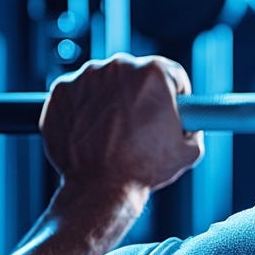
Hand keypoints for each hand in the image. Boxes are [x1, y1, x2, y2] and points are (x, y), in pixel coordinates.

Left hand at [40, 53, 203, 194]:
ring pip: (106, 83)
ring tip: (115, 133)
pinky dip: (85, 109)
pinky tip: (93, 132)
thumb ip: (193, 127)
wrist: (100, 188)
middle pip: (137, 75)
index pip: (172, 74)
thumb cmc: (143, 169)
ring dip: (112, 101)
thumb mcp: (188, 150)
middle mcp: (119, 66)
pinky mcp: (61, 91)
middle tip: (142, 126)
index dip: (176, 96)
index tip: (170, 110)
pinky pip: (79, 94)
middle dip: (141, 97)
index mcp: (153, 73)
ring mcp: (85, 77)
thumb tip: (191, 124)